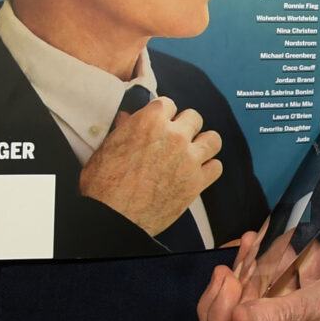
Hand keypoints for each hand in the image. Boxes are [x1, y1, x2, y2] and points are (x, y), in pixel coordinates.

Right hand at [78, 96, 221, 235]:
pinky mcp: (196, 182)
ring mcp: (188, 159)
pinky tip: (197, 173)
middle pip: (194, 117)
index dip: (164, 115)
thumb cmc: (103, 184)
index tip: (162, 123)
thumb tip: (126, 118)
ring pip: (212, 139)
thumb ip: (123, 129)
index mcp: (150, 121)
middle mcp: (174, 136)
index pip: (169, 104)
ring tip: (193, 152)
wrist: (112, 217)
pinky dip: (208, 169)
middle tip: (175, 139)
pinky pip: (216, 167)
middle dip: (185, 126)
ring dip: (203, 144)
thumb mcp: (107, 148)